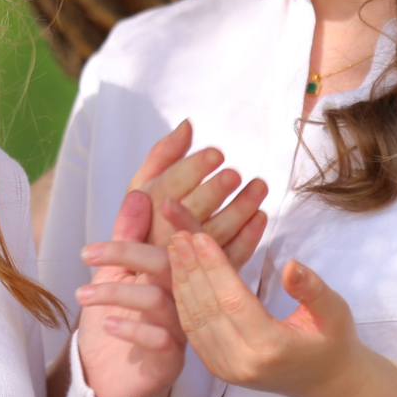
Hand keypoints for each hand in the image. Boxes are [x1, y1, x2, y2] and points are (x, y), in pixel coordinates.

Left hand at [75, 190, 182, 396]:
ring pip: (159, 299)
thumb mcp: (113, 272)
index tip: (154, 199)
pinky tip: (108, 324)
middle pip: (169, 265)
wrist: (102, 374)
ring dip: (116, 293)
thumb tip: (138, 195)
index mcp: (174, 273)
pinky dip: (131, 328)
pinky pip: (160, 338)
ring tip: (83, 296)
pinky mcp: (172, 358)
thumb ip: (128, 236)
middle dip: (127, 252)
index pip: (184, 239)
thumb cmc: (113, 319)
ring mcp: (180, 329)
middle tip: (88, 254)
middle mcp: (184, 299)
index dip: (180, 218)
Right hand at [131, 120, 268, 264]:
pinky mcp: (205, 272)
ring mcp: (187, 255)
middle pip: (193, 209)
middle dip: (214, 191)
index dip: (194, 169)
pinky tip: (260, 217)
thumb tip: (187, 124)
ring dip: (239, 210)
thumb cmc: (144, 218)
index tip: (216, 154)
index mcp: (150, 204)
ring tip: (258, 189)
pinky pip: (229, 257)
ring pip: (215, 233)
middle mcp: (166, 230)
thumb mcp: (142, 183)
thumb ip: (164, 154)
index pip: (171, 184)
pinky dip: (247, 239)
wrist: (137, 270)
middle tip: (234, 175)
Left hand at [167, 231, 369, 396]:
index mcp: (271, 348)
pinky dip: (183, 300)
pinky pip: (193, 331)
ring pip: (194, 319)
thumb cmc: (332, 342)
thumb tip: (292, 265)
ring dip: (181, 281)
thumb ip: (313, 289)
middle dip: (190, 267)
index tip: (198, 235)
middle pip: (208, 307)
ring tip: (174, 246)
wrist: (325, 382)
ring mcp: (226, 369)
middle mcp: (242, 363)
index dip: (214, 265)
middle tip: (177, 233)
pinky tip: (178, 274)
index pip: (233, 300)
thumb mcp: (335, 313)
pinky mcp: (217, 368)